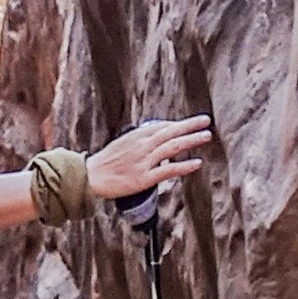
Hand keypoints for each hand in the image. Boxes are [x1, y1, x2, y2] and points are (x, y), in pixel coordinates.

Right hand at [87, 115, 213, 204]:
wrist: (91, 177)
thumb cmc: (105, 162)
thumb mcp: (122, 144)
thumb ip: (139, 141)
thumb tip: (155, 139)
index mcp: (136, 136)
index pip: (162, 126)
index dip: (178, 124)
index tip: (191, 122)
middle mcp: (142, 146)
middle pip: (171, 132)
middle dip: (190, 125)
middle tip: (206, 121)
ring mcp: (145, 161)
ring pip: (173, 147)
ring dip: (191, 140)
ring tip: (206, 136)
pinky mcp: (145, 178)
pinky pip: (168, 170)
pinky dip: (184, 165)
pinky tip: (197, 162)